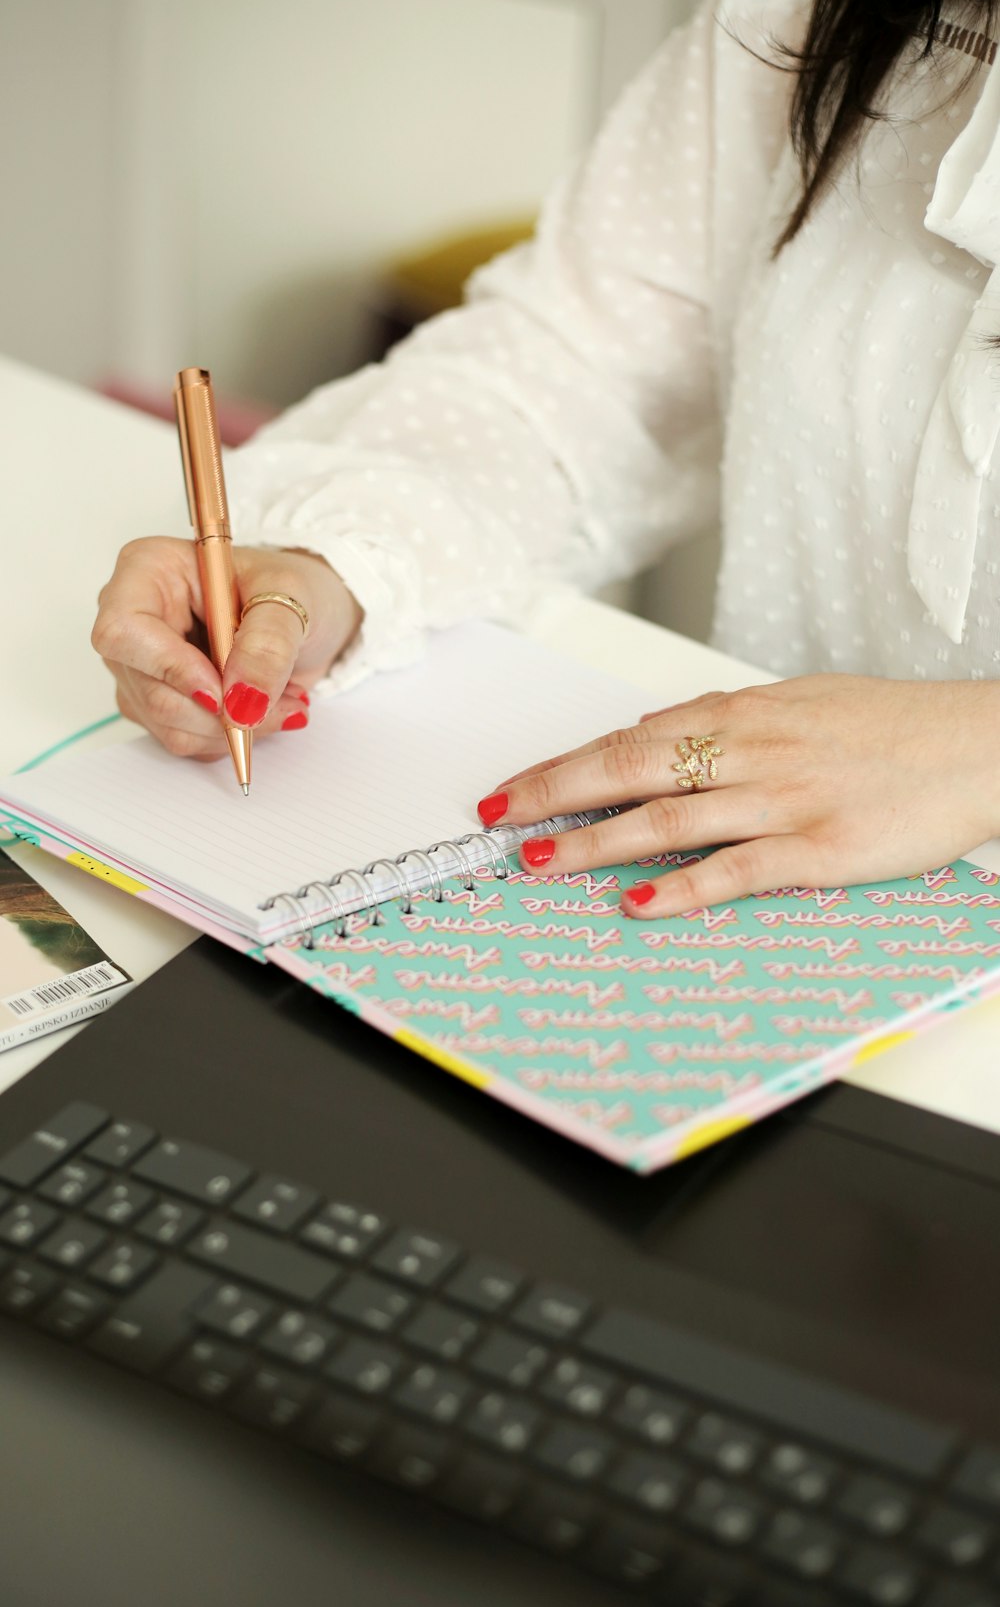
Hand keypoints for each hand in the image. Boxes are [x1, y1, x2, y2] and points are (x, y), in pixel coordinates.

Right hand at [92, 538, 362, 758]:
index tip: (220, 692)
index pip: (124, 629)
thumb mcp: (288, 597)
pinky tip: (261, 707)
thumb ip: (268, 643)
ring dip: (233, 726)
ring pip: (168, 723)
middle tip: (277, 703)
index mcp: (147, 570)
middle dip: (218, 710)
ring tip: (281, 699)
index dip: (169, 667)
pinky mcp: (157, 702)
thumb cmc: (284, 588)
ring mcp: (140, 666)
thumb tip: (242, 698)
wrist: (303, 614)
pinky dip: (231, 735)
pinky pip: (186, 739)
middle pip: (148, 688)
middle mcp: (133, 619)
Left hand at [477, 676, 999, 914]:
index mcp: (742, 714)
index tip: (510, 788)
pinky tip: (638, 903)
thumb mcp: (798, 703)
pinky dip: (683, 888)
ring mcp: (783, 800)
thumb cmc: (891, 728)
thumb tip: (653, 735)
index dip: (561, 765)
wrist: (980, 743)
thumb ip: (724, 723)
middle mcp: (751, 751)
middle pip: (629, 769)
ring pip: (667, 819)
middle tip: (496, 819)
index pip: (628, 739)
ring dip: (593, 842)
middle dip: (552, 795)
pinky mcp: (820, 849)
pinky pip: (737, 870)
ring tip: (538, 862)